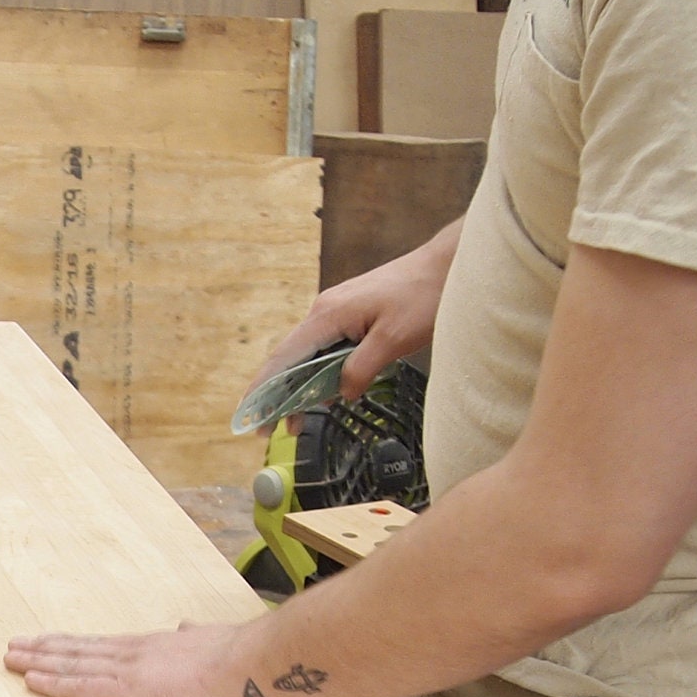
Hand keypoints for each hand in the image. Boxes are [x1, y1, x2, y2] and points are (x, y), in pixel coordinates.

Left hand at [4, 621, 271, 696]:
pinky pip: (80, 688)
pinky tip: (31, 680)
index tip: (50, 641)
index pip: (102, 645)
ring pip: (71, 664)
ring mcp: (126, 672)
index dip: (73, 644)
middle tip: (14, 646)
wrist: (244, 665)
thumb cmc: (236, 659)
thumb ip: (194, 637)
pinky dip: (53, 684)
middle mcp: (131, 654)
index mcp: (152, 646)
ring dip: (38, 662)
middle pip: (77, 650)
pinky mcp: (126, 693)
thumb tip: (188, 626)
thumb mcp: (211, 639)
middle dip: (44, 649)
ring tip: (11, 659)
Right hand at [248, 226, 461, 400]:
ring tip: (295, 420)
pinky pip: (325, 347)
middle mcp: (324, 311)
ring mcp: (336, 311)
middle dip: (277, 395)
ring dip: (299, 387)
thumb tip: (341, 394)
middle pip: (290, 358)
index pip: (284, 357)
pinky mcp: (350, 314)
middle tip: (272, 430)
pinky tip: (322, 392)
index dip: (265, 389)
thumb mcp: (392, 340)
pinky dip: (318, 372)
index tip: (251, 416)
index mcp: (327, 316)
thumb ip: (360, 369)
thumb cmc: (422, 296)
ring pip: (307, 354)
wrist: (445, 266)